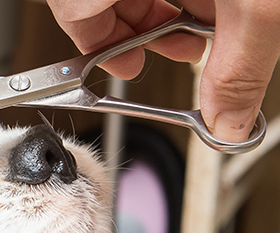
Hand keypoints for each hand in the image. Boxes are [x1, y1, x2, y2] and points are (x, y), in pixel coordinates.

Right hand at [45, 0, 279, 141]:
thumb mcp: (258, 4)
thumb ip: (238, 66)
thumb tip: (226, 121)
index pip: (75, 11)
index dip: (94, 48)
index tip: (126, 69)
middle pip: (100, 0)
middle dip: (138, 33)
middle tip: (169, 51)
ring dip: (165, 13)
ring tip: (202, 30)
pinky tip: (213, 4)